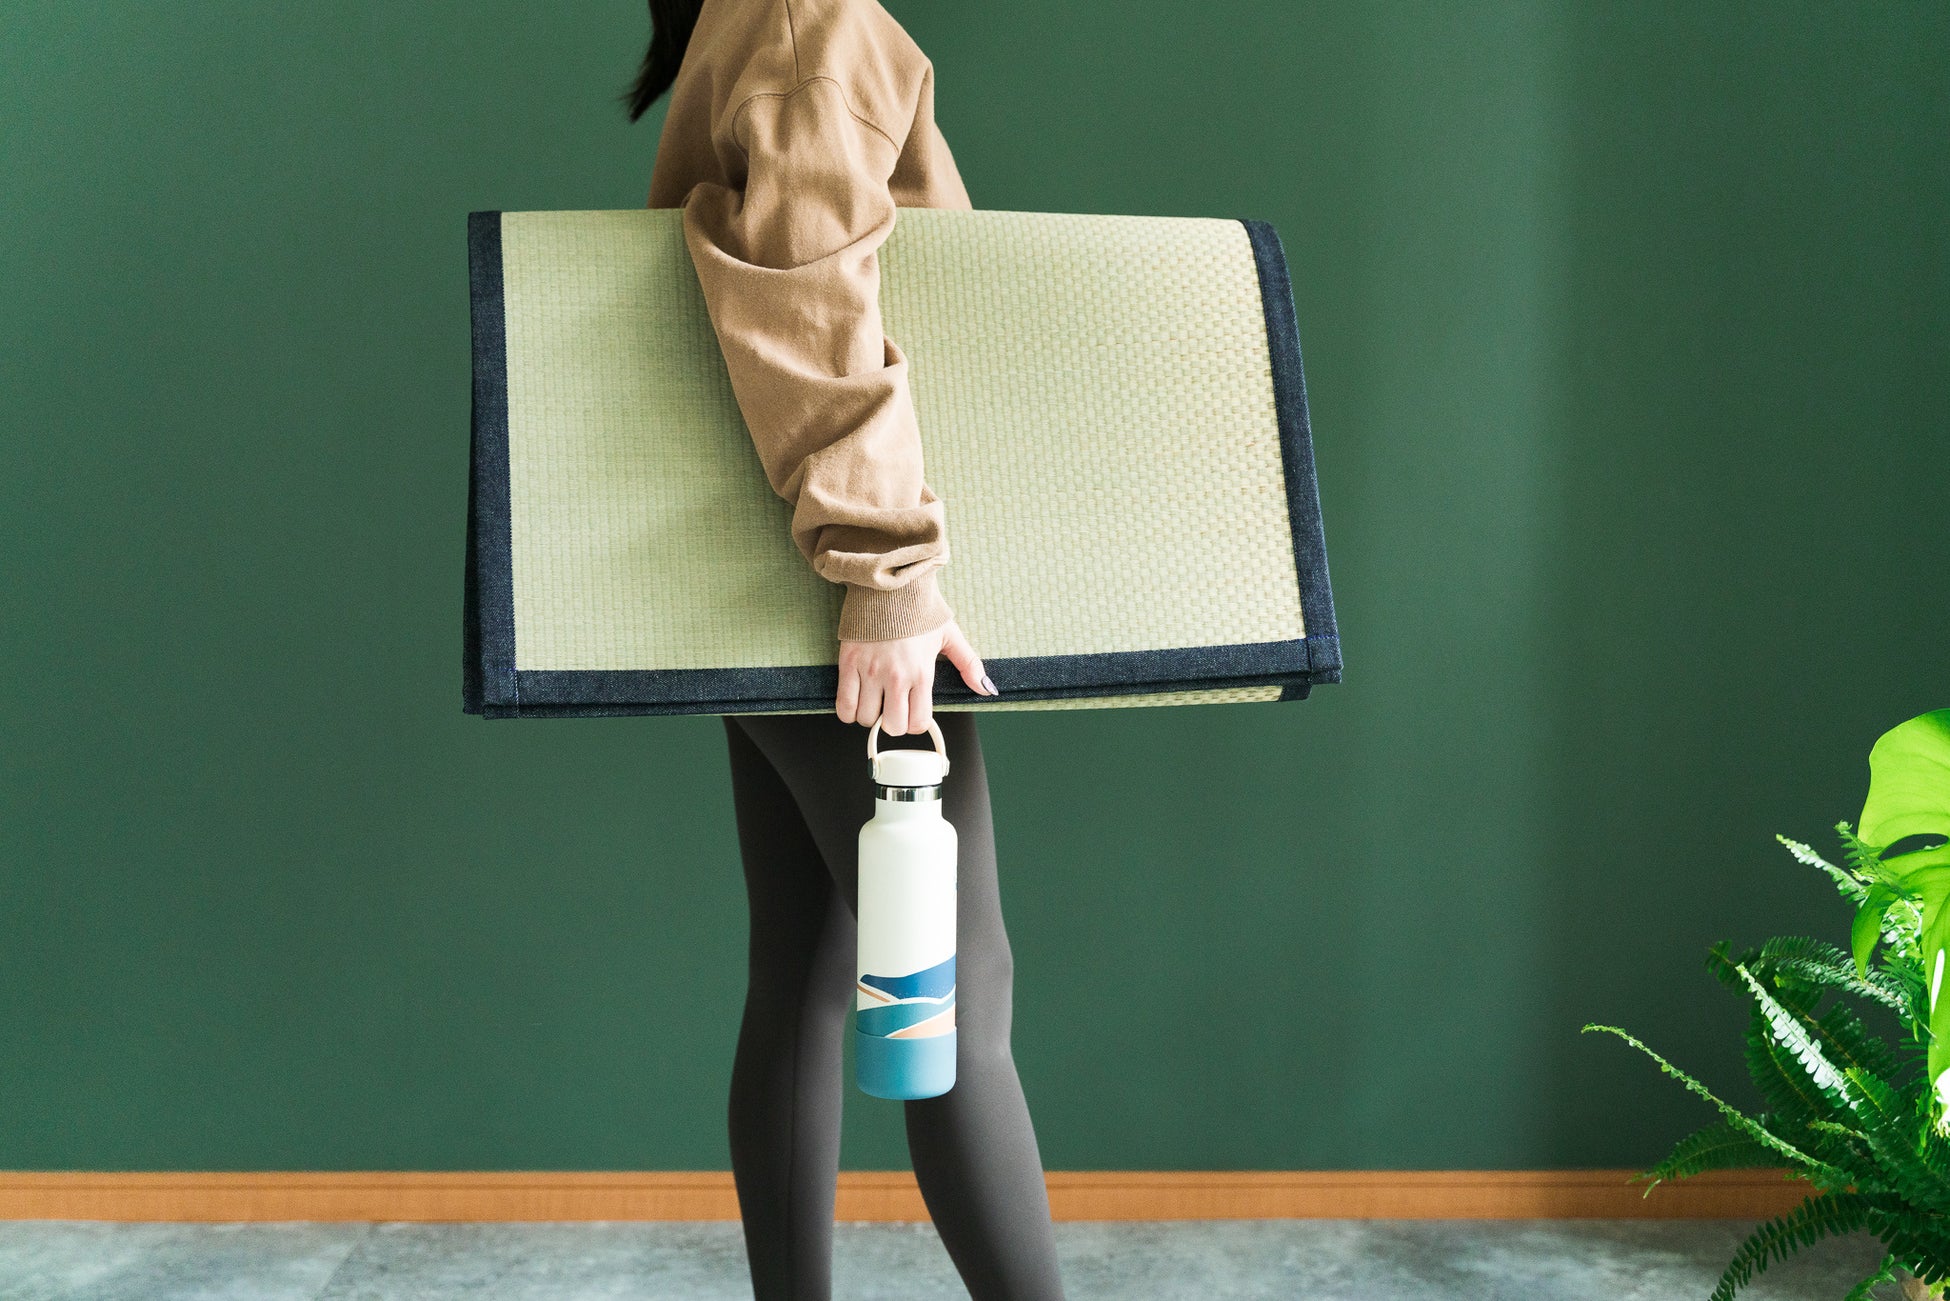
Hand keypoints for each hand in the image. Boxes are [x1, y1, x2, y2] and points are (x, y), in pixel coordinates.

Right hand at [837, 618, 998, 731]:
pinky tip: (857, 700)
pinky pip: (843, 704)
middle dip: (893, 722)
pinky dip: (848, 710)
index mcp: (921, 673)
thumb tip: (985, 687)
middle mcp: (895, 676)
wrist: (889, 584)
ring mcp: (869, 671)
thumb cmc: (918, 608)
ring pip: (866, 719)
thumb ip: (969, 664)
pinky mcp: (848, 664)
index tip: (913, 712)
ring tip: (875, 700)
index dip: (916, 722)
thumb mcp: (950, 635)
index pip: (918, 722)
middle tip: (893, 708)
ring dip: (870, 715)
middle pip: (892, 726)